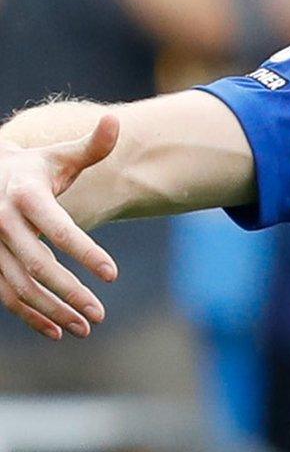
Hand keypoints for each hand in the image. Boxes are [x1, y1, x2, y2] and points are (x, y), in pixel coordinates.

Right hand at [0, 114, 120, 338]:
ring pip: (18, 286)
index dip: (85, 252)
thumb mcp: (59, 155)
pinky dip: (29, 315)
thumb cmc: (33, 168)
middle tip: (101, 313)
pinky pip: (4, 295)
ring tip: (86, 327)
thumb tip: (116, 121)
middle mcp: (1, 223)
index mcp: (24, 196)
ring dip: (51, 311)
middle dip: (69, 292)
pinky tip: (57, 331)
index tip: (113, 275)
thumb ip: (91, 146)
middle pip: (36, 265)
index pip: (58, 228)